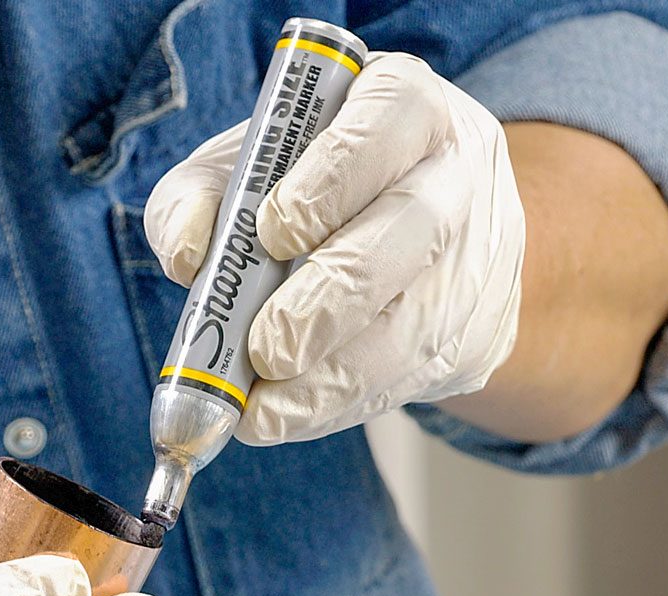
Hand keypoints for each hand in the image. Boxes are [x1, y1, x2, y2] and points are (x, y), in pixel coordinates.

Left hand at [145, 52, 524, 444]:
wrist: (420, 237)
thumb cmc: (320, 190)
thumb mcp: (250, 167)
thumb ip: (198, 195)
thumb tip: (189, 255)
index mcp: (407, 107)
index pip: (387, 122)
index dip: (330, 178)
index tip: (273, 232)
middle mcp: (457, 175)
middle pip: (409, 231)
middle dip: (328, 301)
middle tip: (265, 349)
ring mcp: (478, 260)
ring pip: (414, 323)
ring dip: (331, 377)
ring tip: (264, 407)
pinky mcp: (478, 335)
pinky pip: (410, 378)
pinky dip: (340, 406)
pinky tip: (290, 415)